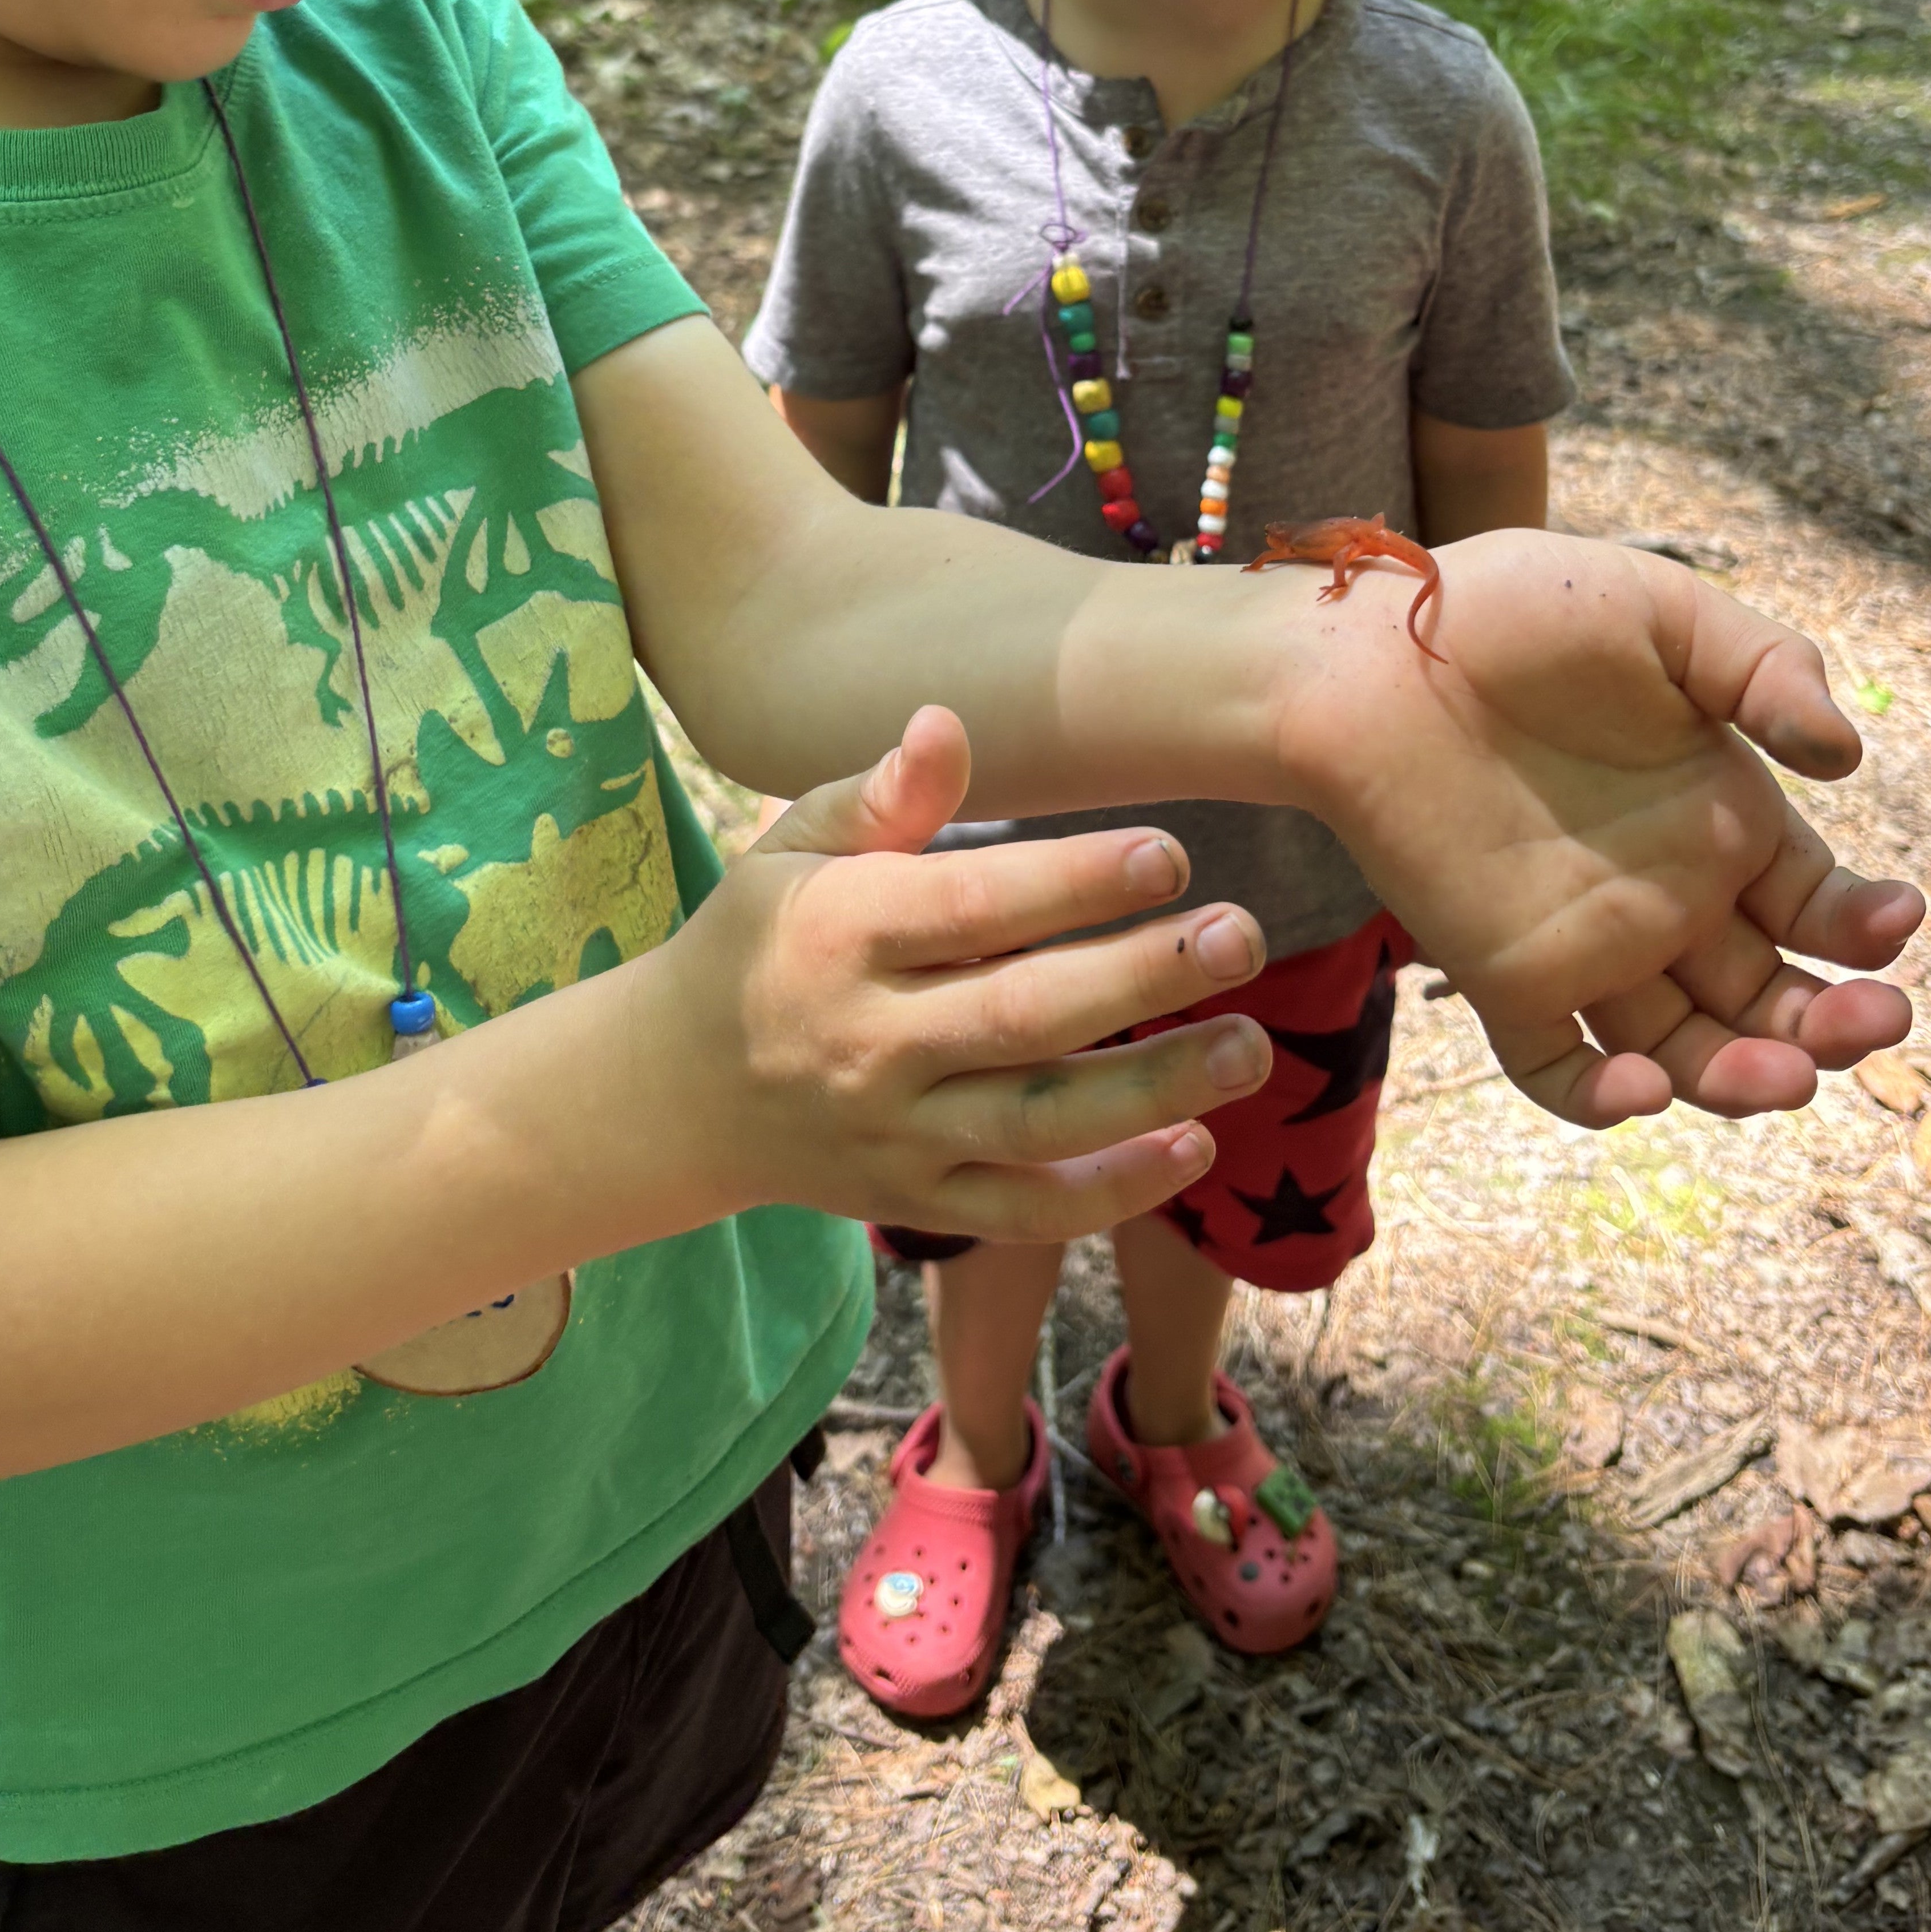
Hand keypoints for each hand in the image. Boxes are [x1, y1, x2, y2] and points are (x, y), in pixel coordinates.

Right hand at [658, 707, 1272, 1237]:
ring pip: (1037, 1123)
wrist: (677, 1089)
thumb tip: (946, 722)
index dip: (1073, 882)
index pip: (971, 907)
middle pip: (1021, 1018)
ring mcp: (895, 1132)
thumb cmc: (767, 938)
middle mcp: (870, 1040)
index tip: (1172, 854)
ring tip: (1254, 1046)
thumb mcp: (793, 849)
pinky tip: (1195, 1143)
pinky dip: (1110, 1191)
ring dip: (1154, 1089)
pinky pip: (1022, 1210)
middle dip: (1139, 981)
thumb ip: (882, 796)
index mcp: (844, 933)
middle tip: (1242, 935)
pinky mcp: (917, 1200)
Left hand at [1271, 532, 1922, 1127]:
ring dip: (1745, 1082)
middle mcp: (1668, 896)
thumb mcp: (1661, 612)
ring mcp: (1588, 943)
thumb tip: (1847, 756)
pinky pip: (1557, 1065)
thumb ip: (1764, 668)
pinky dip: (1602, 1098)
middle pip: (1772, 999)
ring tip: (1786, 1077)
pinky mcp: (1501, 971)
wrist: (1370, 641)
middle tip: (1871, 1024)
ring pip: (1685, 1053)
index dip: (1866, 929)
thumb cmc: (1515, 611)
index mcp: (1720, 817)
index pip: (1820, 908)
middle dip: (1833, 1026)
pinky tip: (1643, 1089)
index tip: (1895, 923)